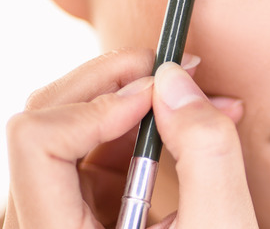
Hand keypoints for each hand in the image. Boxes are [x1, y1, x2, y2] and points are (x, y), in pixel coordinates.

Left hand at [3, 48, 257, 227]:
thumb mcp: (221, 225)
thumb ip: (206, 150)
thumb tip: (174, 79)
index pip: (36, 142)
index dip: (97, 104)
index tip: (159, 93)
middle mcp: (41, 223)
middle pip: (46, 118)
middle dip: (116, 81)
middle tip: (176, 67)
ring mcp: (57, 211)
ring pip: (70, 122)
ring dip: (132, 95)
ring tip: (196, 94)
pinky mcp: (83, 201)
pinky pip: (96, 141)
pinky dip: (141, 119)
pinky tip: (186, 120)